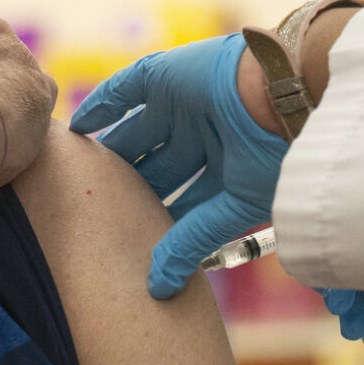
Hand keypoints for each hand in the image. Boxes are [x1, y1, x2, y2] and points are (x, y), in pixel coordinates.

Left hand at [71, 35, 288, 298]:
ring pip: (137, 131)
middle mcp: (206, 134)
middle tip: (92, 210)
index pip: (185, 198)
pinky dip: (101, 105)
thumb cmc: (275, 156)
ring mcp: (185, 103)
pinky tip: (77, 126)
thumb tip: (158, 289)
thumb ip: (191, 242)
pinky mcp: (168, 75)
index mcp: (228, 166)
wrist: (287, 94)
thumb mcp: (232, 208)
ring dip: (110, 150)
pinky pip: (124, 90)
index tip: (126, 243)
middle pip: (156, 166)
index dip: (157, 218)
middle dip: (128, 188)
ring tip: (76, 173)